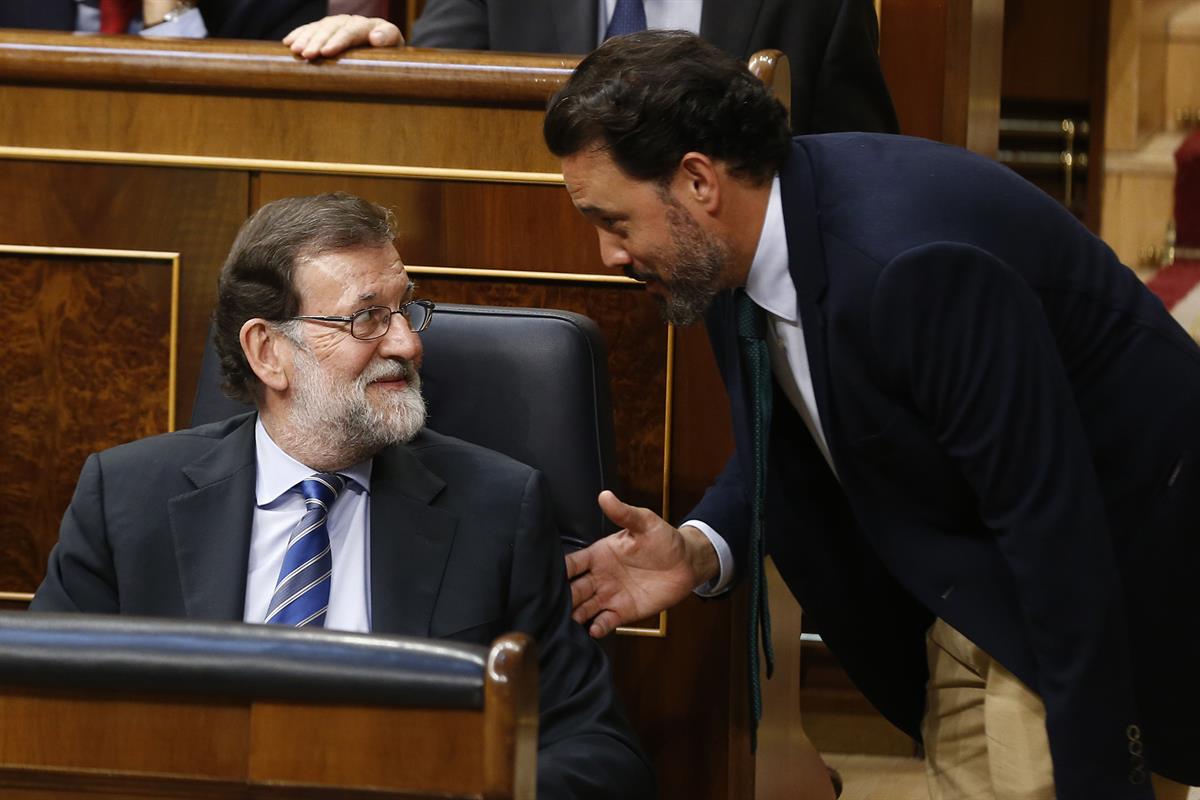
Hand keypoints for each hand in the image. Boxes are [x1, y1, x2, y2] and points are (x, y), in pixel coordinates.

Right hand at [283, 15, 402, 59]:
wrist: (388, 52)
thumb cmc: (392, 55)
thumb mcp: (396, 48)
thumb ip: (388, 39)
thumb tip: (375, 38)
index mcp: (370, 26)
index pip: (350, 31)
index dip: (338, 41)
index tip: (326, 52)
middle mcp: (352, 22)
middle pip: (331, 29)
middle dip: (317, 41)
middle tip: (305, 55)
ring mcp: (339, 24)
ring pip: (319, 28)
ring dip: (305, 38)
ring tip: (294, 50)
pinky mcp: (329, 30)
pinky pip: (311, 29)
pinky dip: (299, 34)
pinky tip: (287, 42)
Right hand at [565, 491, 719, 637]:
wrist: (686, 563)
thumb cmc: (663, 539)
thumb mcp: (644, 522)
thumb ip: (624, 513)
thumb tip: (605, 495)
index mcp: (599, 554)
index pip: (571, 563)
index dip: (558, 570)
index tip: (544, 577)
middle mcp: (599, 576)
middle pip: (573, 589)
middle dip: (562, 597)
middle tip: (550, 605)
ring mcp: (610, 595)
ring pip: (584, 607)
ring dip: (574, 615)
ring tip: (566, 621)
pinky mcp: (623, 611)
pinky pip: (605, 621)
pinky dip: (597, 627)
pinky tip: (593, 629)